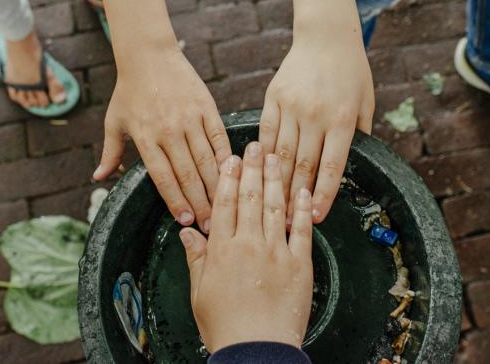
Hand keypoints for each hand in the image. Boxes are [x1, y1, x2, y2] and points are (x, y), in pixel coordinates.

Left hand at [92, 0, 230, 232]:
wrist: (149, 55)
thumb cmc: (129, 91)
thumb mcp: (114, 121)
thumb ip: (110, 152)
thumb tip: (99, 178)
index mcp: (145, 137)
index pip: (163, 177)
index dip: (175, 201)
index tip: (185, 221)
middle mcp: (169, 130)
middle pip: (188, 174)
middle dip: (200, 203)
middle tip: (209, 225)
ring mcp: (190, 118)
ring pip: (207, 159)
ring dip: (216, 186)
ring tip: (223, 207)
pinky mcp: (207, 108)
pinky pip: (219, 138)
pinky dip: (226, 158)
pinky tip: (233, 174)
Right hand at [181, 142, 313, 351]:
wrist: (256, 349)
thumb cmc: (225, 326)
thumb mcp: (200, 293)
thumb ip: (196, 258)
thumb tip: (187, 232)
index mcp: (221, 250)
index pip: (224, 203)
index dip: (228, 178)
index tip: (230, 158)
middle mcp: (248, 244)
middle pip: (250, 198)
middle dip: (252, 168)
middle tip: (255, 146)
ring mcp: (276, 252)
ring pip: (275, 207)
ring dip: (275, 179)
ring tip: (275, 157)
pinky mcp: (299, 265)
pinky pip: (301, 230)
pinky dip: (302, 209)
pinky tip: (302, 190)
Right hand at [260, 32, 373, 223]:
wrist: (326, 37)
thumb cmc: (352, 72)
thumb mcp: (366, 103)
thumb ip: (360, 135)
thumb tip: (348, 167)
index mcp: (341, 120)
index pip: (331, 167)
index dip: (323, 195)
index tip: (316, 217)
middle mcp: (316, 115)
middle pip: (303, 165)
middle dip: (296, 197)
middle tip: (288, 222)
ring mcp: (292, 106)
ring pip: (281, 153)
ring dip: (277, 181)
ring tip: (272, 204)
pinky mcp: (274, 97)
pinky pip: (266, 132)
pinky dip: (263, 154)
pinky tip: (260, 171)